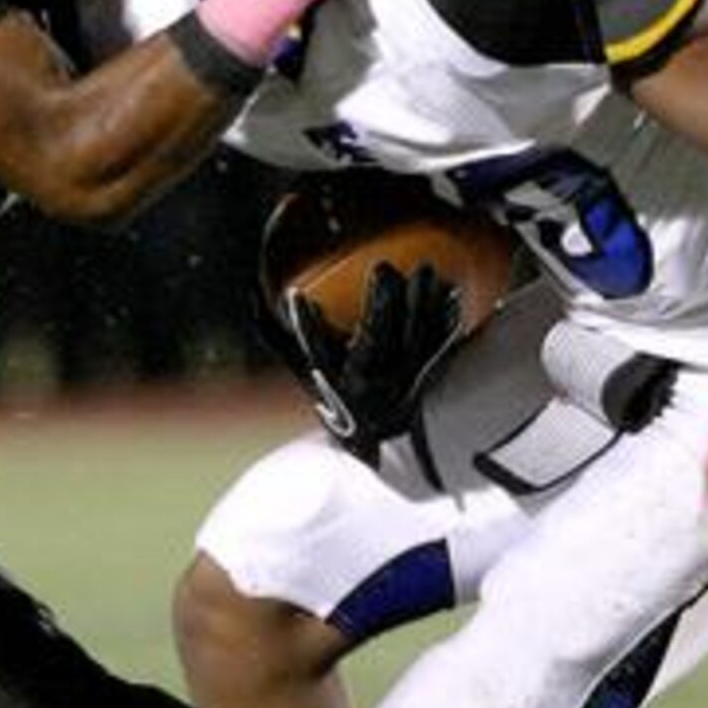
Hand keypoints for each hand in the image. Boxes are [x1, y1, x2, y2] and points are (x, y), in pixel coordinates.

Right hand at [281, 261, 465, 459]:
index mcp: (332, 377)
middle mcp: (366, 383)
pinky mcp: (429, 381)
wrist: (376, 438)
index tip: (296, 295)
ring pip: (412, 340)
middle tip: (383, 268)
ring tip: (426, 271)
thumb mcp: (303, 369)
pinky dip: (446, 324)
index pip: (315, 349)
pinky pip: (439, 350)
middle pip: (374, 341)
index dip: (305, 325)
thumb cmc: (335, 394)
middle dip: (380, 305)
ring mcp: (400, 385)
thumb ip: (276, 335)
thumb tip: (251, 297)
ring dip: (420, 304)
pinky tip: (455, 297)